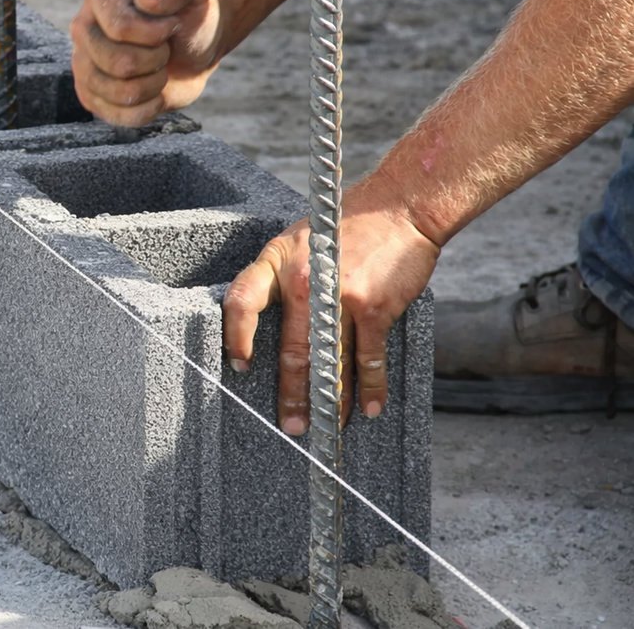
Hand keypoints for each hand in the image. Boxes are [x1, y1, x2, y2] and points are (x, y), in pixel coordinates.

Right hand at [69, 0, 222, 126]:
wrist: (192, 42)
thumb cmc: (189, 7)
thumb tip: (146, 2)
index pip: (121, 28)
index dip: (157, 35)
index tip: (173, 25)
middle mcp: (82, 27)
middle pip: (119, 63)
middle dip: (157, 60)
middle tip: (166, 48)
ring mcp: (81, 64)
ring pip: (121, 93)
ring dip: (156, 84)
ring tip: (160, 68)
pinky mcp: (90, 96)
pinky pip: (122, 117)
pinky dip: (150, 107)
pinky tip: (155, 90)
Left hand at [221, 183, 441, 434]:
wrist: (400, 208)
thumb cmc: (346, 225)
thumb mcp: (298, 238)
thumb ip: (280, 274)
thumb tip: (268, 322)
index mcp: (277, 260)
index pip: (241, 301)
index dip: (235, 337)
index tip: (240, 366)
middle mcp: (303, 281)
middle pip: (290, 350)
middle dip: (291, 395)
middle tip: (292, 425)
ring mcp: (338, 297)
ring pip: (329, 362)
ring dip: (330, 401)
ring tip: (327, 427)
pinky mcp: (373, 308)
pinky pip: (367, 358)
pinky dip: (370, 388)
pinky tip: (368, 407)